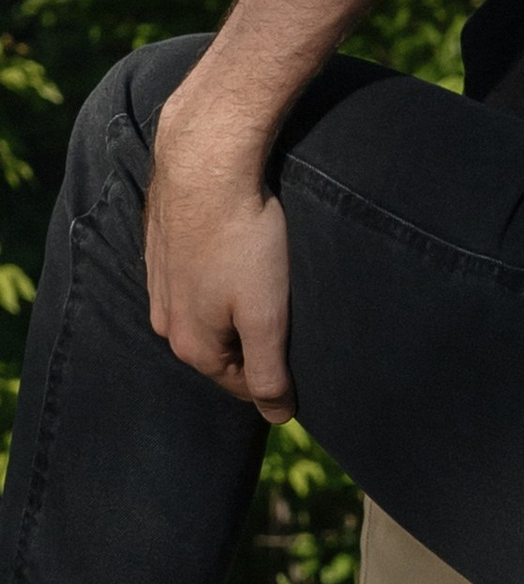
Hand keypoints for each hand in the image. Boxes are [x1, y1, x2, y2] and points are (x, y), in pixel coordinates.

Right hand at [144, 100, 295, 420]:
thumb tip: (278, 418)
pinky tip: (238, 261)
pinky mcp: (161, 253)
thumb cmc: (245, 240)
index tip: (305, 363)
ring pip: (207, 317)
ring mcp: (158, 287)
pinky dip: (219, 283)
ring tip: (268, 290)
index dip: (277, 381)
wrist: (206, 165)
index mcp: (192, 346)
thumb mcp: (267, 316)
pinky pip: (195, 285)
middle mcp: (166, 323)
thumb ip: (270, 372)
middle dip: (255, 346)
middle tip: (291, 321)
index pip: (242, 385)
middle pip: (222, 352)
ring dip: (237, 312)